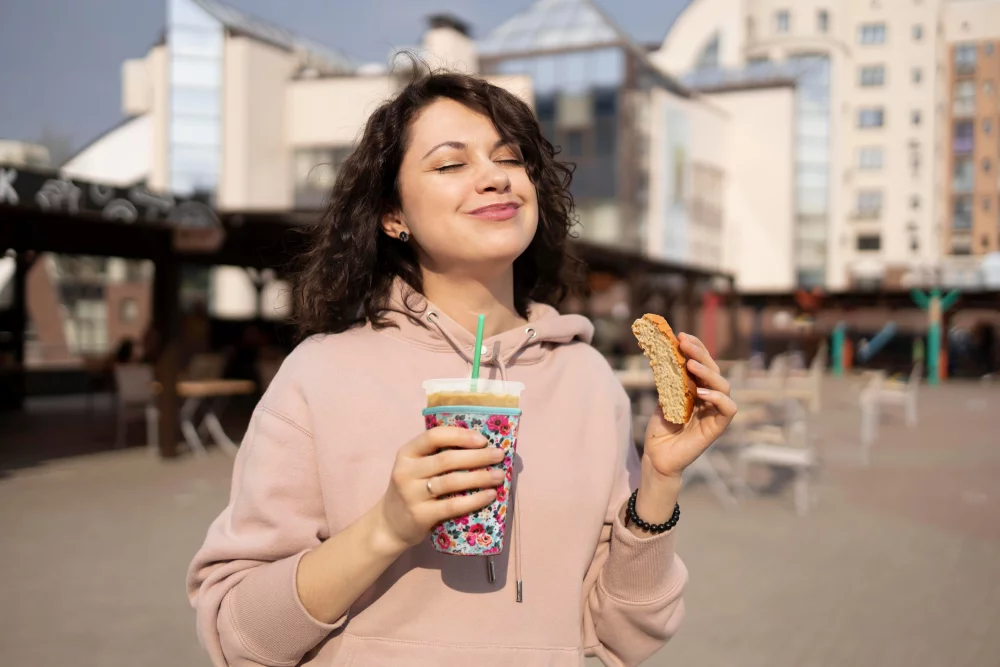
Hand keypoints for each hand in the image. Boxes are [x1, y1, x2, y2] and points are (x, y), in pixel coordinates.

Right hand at [376, 427, 504, 550]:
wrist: (390, 525)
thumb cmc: (412, 490)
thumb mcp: (415, 467)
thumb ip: (437, 456)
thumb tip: (480, 445)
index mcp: (407, 453)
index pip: (434, 436)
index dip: (460, 436)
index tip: (483, 439)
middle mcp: (406, 471)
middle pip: (447, 459)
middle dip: (477, 456)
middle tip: (499, 455)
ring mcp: (411, 494)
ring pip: (451, 481)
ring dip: (480, 477)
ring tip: (499, 476)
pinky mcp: (420, 515)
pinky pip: (452, 505)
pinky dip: (474, 500)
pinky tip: (490, 495)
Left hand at [642, 333, 737, 480]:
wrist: (657, 455)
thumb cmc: (660, 429)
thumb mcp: (663, 397)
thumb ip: (670, 379)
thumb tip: (665, 351)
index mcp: (698, 388)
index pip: (703, 362)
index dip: (696, 347)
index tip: (681, 336)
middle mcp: (709, 397)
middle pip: (714, 370)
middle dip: (700, 354)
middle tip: (684, 343)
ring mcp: (714, 412)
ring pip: (724, 386)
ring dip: (708, 373)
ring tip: (690, 365)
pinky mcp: (717, 427)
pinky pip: (728, 409)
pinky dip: (717, 398)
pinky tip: (701, 392)